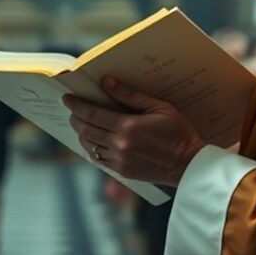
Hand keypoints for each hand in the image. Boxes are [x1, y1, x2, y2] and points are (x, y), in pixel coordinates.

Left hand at [63, 77, 206, 186]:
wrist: (188, 164)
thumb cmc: (178, 132)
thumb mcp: (159, 107)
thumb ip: (130, 95)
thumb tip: (106, 82)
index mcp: (129, 127)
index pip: (93, 114)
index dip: (77, 105)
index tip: (67, 98)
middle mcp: (120, 145)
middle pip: (86, 130)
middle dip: (75, 118)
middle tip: (71, 110)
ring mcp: (120, 161)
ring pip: (90, 146)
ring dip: (81, 134)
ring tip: (80, 124)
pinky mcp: (123, 172)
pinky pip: (99, 160)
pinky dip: (92, 149)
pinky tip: (93, 141)